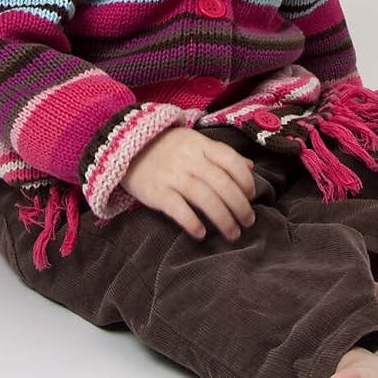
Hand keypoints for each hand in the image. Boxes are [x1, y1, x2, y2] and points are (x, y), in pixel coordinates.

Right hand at [120, 127, 257, 241]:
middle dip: (240, 206)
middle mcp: (189, 159)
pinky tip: (202, 234)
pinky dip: (192, 222)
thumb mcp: (195, 143)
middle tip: (249, 222)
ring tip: (233, 233)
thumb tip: (250, 167)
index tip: (252, 195)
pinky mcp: (156, 193)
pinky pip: (178, 209)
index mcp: (200, 145)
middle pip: (222, 183)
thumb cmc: (168, 148)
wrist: (126, 149)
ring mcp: (172, 176)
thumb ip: (221, 155)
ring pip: (205, 198)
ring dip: (224, 219)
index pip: (230, 160)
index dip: (245, 179)